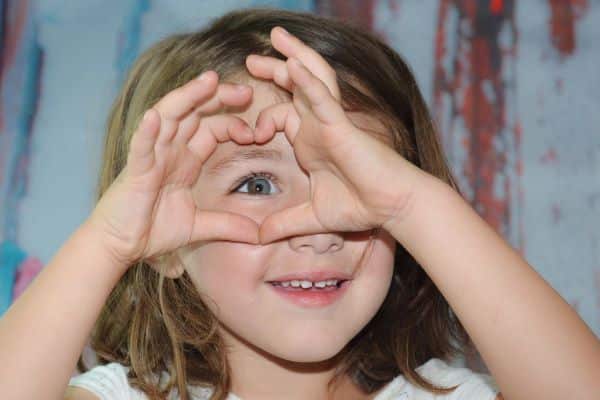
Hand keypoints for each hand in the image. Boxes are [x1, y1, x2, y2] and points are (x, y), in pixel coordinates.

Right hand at [88, 71, 260, 265]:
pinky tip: (154, 117)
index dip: (233, 123)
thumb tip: (260, 235)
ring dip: (188, 97)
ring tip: (208, 80)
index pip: (212, 128)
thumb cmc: (152, 230)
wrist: (120, 246)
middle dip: (219, 97)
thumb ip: (229, 225)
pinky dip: (146, 131)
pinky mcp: (134, 170)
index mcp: (185, 159)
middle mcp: (169, 151)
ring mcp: (151, 156)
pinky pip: (140, 146)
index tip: (256, 133)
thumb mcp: (199, 226)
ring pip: (169, 117)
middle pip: (195, 113)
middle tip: (246, 90)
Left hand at [245, 27, 425, 243]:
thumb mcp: (311, 216)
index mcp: (310, 140)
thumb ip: (284, 222)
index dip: (261, 119)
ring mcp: (331, 122)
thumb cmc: (359, 207)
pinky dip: (308, 82)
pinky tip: (291, 64)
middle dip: (273, 68)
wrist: (391, 207)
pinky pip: (323, 99)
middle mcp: (319, 125)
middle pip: (294, 87)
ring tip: (276, 35)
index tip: (248, 137)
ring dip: (294, 56)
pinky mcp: (342, 126)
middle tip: (250, 58)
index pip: (281, 114)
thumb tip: (258, 237)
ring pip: (312, 79)